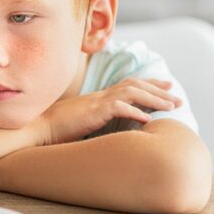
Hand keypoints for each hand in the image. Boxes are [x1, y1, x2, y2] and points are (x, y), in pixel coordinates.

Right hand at [38, 78, 182, 144]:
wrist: (38, 128)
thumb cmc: (55, 128)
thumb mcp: (79, 122)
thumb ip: (94, 120)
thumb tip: (107, 127)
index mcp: (96, 98)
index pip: (125, 86)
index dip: (146, 84)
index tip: (163, 86)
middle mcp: (99, 96)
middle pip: (133, 85)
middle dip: (157, 89)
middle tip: (176, 94)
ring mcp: (96, 102)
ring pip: (131, 93)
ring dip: (154, 98)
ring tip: (171, 105)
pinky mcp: (92, 112)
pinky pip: (118, 108)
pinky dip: (134, 111)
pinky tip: (148, 119)